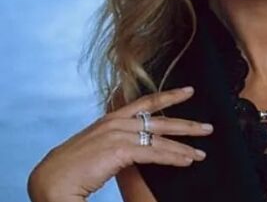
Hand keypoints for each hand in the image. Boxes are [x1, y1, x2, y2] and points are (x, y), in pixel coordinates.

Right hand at [28, 86, 213, 201]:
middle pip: (161, 120)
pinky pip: (155, 152)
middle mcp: (116, 122)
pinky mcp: (121, 150)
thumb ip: (116, 141)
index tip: (189, 91)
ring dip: (184, 146)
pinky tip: (187, 161)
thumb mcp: (96, 147)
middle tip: (209, 127)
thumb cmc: (72, 169)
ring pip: (161, 138)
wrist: (52, 181)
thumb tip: (134, 145)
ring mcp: (118, 134)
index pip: (145, 102)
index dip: (169, 96)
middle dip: (187, 124)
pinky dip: (174, 157)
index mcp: (110, 119)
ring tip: (201, 152)